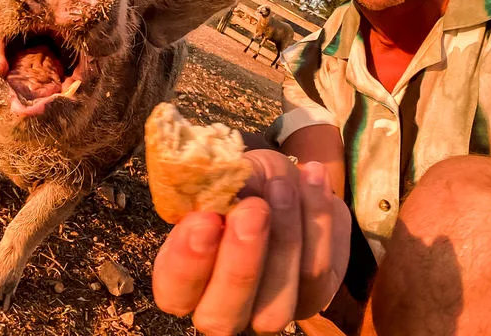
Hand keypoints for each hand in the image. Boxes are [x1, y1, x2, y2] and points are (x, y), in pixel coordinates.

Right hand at [152, 149, 350, 335]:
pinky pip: (316, 274)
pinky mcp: (312, 299)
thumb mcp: (225, 174)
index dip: (186, 263)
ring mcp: (268, 313)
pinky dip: (317, 221)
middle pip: (221, 317)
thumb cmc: (244, 183)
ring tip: (283, 185)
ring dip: (284, 238)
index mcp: (186, 280)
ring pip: (275, 306)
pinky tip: (312, 178)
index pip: (173, 291)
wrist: (288, 182)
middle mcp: (222, 308)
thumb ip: (216, 186)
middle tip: (253, 210)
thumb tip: (218, 183)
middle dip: (239, 265)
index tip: (205, 219)